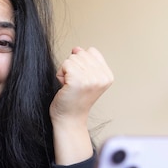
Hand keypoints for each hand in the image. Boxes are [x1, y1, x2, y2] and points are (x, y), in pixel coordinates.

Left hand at [50, 47, 113, 164]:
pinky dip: (60, 74)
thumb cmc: (74, 100)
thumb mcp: (85, 78)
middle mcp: (102, 77)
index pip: (92, 52)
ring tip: (69, 87)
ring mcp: (91, 79)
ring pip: (72, 58)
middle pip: (81, 54)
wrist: (69, 119)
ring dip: (65, 72)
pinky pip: (65, 64)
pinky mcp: (78, 81)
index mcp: (107, 76)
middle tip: (74, 85)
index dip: (82, 63)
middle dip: (72, 67)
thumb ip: (83, 61)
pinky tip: (64, 87)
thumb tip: (76, 48)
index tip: (81, 81)